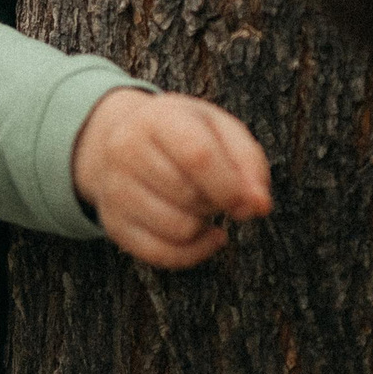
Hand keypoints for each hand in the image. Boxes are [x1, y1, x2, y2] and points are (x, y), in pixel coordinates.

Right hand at [71, 89, 272, 269]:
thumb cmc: (183, 134)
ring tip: (200, 206)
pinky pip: (162, 254)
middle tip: (215, 189)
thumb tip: (258, 206)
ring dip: (204, 225)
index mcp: (157, 118)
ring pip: (179, 230)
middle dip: (217, 201)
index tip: (250, 202)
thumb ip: (248, 161)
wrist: (123, 140)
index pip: (198, 156)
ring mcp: (115, 190)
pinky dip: (194, 252)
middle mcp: (126, 151)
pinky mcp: (114, 224)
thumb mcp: (219, 128)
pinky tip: (203, 234)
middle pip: (191, 196)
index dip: (231, 186)